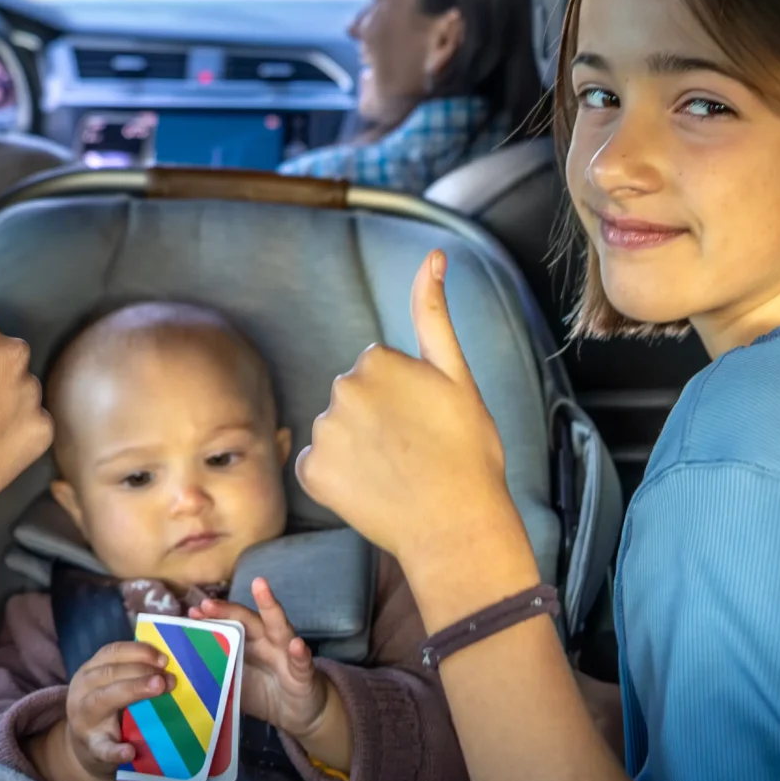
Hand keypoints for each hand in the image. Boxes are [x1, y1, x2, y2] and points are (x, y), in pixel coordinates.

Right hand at [34, 640, 167, 780]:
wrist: (82, 750)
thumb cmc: (104, 711)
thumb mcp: (109, 686)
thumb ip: (131, 673)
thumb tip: (166, 662)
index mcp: (89, 672)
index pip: (112, 653)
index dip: (138, 652)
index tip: (163, 658)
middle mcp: (82, 692)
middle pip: (108, 674)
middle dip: (140, 672)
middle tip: (167, 679)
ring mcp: (83, 721)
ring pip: (101, 701)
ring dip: (132, 691)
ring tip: (158, 689)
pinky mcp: (91, 749)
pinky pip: (101, 748)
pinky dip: (116, 750)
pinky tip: (130, 751)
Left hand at [195, 578, 348, 767]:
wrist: (301, 714)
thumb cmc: (266, 692)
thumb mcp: (237, 684)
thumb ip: (217, 673)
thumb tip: (182, 673)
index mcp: (249, 643)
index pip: (229, 625)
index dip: (212, 618)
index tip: (192, 613)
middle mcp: (267, 641)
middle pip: (247, 620)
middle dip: (227, 610)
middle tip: (206, 604)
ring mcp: (287, 654)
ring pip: (279, 626)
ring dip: (270, 606)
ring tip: (260, 586)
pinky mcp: (304, 674)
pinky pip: (302, 663)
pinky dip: (300, 654)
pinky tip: (296, 645)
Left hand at [297, 251, 540, 623]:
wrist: (457, 525)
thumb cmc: (467, 452)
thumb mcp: (457, 375)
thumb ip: (434, 313)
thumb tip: (432, 255)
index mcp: (376, 360)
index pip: (378, 371)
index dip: (404, 399)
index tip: (425, 423)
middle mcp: (342, 389)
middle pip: (353, 398)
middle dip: (376, 420)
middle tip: (413, 451)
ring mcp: (324, 432)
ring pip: (335, 432)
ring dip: (356, 449)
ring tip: (394, 474)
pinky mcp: (312, 472)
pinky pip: (316, 467)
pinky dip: (336, 479)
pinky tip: (368, 491)